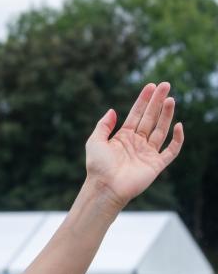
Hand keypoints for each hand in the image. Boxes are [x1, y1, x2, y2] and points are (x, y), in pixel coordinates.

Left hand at [85, 82, 183, 207]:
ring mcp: (147, 153)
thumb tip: (112, 110)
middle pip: (151, 118)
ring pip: (161, 130)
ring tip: (170, 99)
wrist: (104, 188)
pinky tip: (178, 125)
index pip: (137, 115)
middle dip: (158, 102)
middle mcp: (137, 143)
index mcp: (123, 137)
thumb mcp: (95, 142)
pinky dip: (177, 139)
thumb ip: (103, 126)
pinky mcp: (156, 165)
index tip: (151, 86)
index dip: (144, 100)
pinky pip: (171, 150)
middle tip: (165, 85)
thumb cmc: (97, 167)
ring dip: (166, 115)